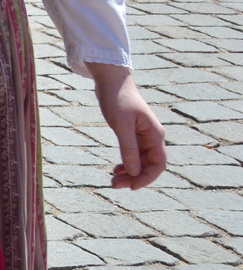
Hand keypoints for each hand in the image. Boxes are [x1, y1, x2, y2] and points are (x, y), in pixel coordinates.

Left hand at [89, 64, 166, 188]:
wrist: (111, 81)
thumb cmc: (117, 100)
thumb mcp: (121, 126)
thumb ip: (129, 149)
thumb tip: (134, 172)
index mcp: (155, 135)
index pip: (158, 165)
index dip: (147, 178)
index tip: (131, 188)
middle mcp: (152, 137)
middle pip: (148, 165)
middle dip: (134, 177)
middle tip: (114, 185)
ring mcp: (143, 136)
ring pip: (140, 161)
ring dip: (129, 172)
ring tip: (113, 180)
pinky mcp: (132, 133)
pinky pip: (134, 154)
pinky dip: (126, 163)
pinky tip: (116, 169)